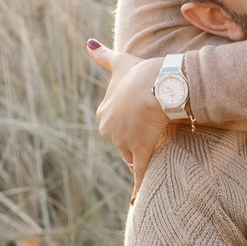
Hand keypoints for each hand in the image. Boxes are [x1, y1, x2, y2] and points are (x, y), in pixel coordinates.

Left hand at [87, 41, 169, 183]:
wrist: (159, 84)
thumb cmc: (141, 72)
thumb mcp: (119, 61)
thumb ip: (102, 56)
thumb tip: (87, 43)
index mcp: (103, 113)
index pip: (114, 125)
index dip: (129, 122)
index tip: (141, 117)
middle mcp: (109, 130)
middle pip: (122, 142)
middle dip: (134, 140)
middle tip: (150, 132)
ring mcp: (124, 143)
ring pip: (132, 155)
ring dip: (141, 156)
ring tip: (155, 152)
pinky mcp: (140, 152)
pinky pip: (139, 175)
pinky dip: (136, 190)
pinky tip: (134, 202)